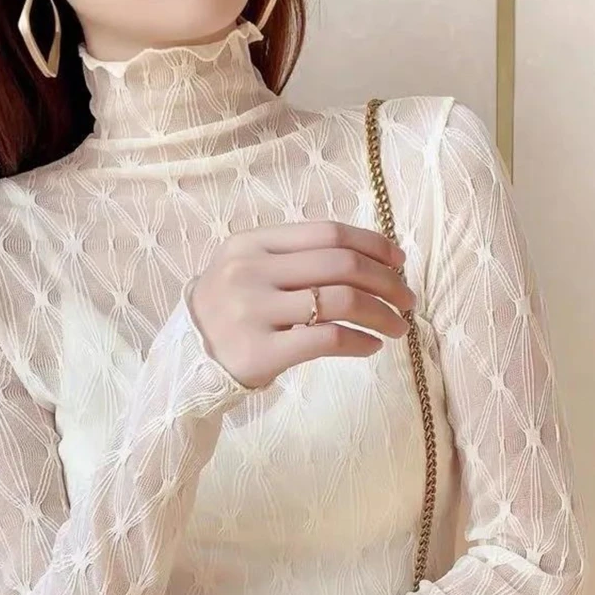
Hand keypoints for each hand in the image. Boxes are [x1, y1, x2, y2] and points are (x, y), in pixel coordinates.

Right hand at [190, 222, 414, 387]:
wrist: (186, 361)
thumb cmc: (229, 313)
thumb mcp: (248, 270)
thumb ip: (294, 258)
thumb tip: (371, 259)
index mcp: (251, 243)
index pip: (328, 233)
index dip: (373, 244)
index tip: (399, 260)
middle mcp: (250, 271)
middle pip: (341, 265)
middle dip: (387, 281)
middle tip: (408, 300)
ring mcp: (252, 311)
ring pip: (341, 301)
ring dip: (382, 313)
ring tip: (398, 327)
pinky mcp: (259, 352)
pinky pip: (327, 340)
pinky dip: (360, 342)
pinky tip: (371, 347)